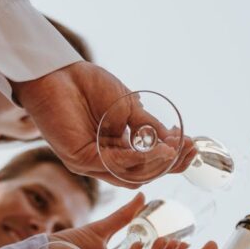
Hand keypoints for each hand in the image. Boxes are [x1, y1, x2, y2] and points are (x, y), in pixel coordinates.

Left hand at [11, 61, 195, 186]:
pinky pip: (110, 165)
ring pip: (129, 174)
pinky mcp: (78, 159)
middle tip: (188, 151)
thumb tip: (173, 140)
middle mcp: (104, 160)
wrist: (57, 74)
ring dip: (154, 164)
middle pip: (141, 174)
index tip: (192, 145)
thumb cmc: (88, 87)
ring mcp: (90, 163)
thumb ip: (146, 126)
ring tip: (174, 151)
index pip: (147, 162)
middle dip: (168, 165)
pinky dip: (134, 159)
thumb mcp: (127, 107)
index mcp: (116, 149)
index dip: (171, 158)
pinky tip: (152, 150)